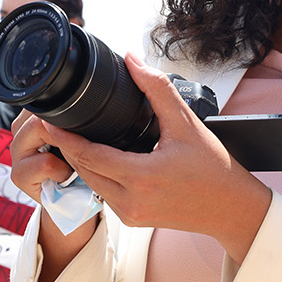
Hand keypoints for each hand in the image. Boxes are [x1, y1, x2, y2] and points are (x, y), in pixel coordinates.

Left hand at [34, 55, 270, 249]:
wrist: (232, 209)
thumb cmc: (214, 168)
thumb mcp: (186, 123)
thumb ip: (157, 89)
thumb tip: (132, 60)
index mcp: (141, 177)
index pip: (88, 155)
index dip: (65, 138)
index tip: (49, 121)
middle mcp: (131, 201)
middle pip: (84, 170)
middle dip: (67, 147)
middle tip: (53, 124)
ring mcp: (130, 215)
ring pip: (91, 184)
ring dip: (79, 162)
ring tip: (68, 137)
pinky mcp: (133, 220)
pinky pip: (104, 194)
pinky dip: (96, 175)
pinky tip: (93, 156)